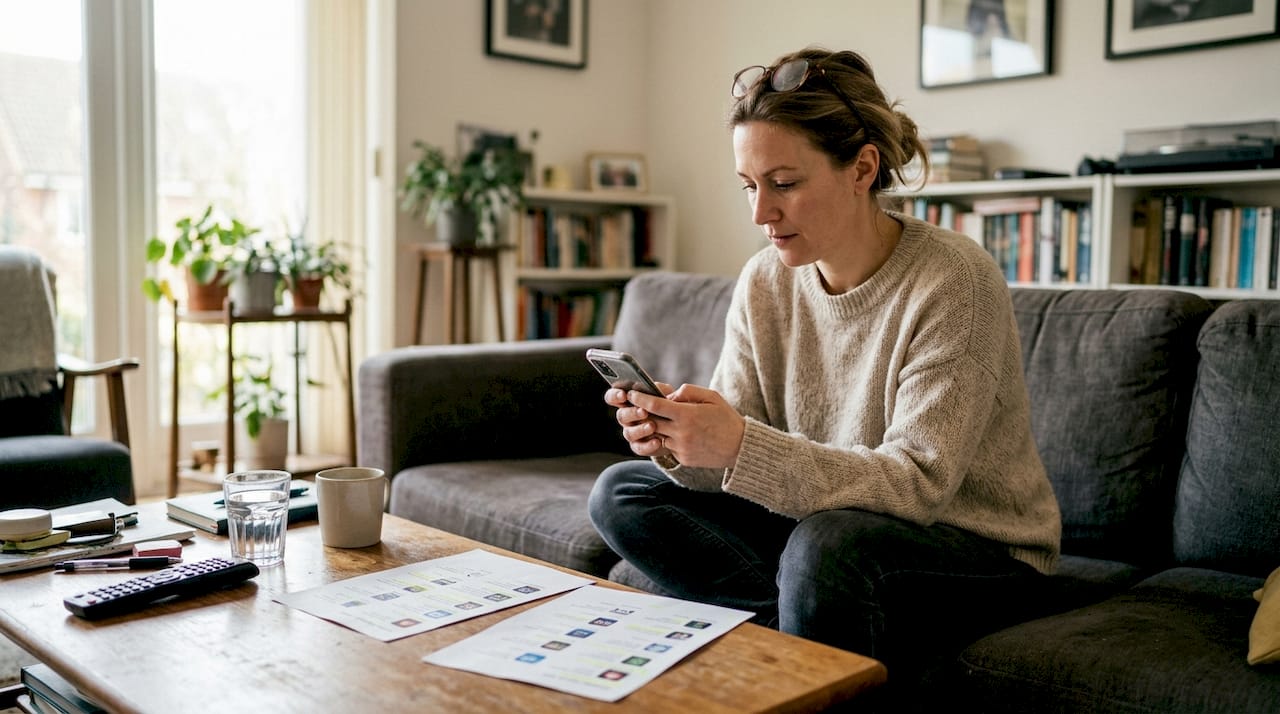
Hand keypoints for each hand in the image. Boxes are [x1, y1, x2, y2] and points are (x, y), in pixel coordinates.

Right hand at [606, 383, 674, 457]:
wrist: (679, 429)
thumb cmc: (669, 407)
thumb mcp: (668, 395)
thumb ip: (663, 390)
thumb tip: (660, 389)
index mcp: (628, 401)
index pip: (612, 397)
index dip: (615, 395)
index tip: (624, 394)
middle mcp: (627, 418)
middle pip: (621, 415)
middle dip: (632, 413)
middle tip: (644, 411)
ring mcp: (632, 433)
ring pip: (629, 433)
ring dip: (640, 429)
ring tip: (653, 426)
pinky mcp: (640, 447)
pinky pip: (640, 448)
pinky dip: (648, 445)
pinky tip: (658, 441)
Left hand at [626, 384, 745, 468]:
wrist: (740, 447)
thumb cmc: (726, 418)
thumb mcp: (711, 397)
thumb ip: (688, 391)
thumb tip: (669, 396)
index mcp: (687, 415)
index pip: (655, 406)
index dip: (640, 399)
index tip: (631, 393)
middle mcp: (681, 433)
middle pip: (651, 422)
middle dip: (643, 413)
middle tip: (638, 406)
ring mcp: (681, 448)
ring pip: (658, 435)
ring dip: (658, 427)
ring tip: (667, 420)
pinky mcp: (683, 459)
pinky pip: (669, 447)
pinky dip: (670, 439)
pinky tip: (683, 434)